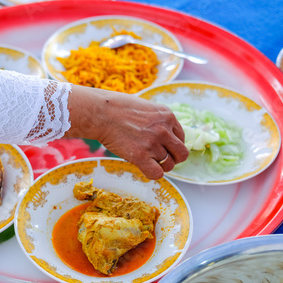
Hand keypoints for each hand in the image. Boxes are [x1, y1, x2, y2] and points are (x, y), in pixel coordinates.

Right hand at [65, 85, 188, 179]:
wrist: (100, 113)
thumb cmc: (117, 108)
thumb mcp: (145, 108)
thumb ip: (157, 120)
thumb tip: (161, 135)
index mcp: (167, 116)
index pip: (182, 137)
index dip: (173, 145)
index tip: (163, 147)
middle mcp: (164, 130)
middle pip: (181, 154)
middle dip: (173, 158)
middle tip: (160, 158)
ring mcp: (153, 143)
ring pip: (169, 165)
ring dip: (160, 166)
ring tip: (147, 161)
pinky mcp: (140, 155)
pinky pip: (156, 173)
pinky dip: (152, 174)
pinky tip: (144, 167)